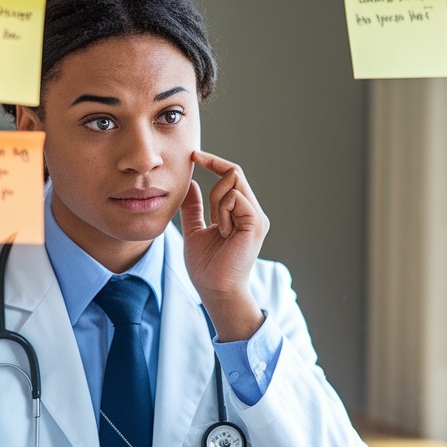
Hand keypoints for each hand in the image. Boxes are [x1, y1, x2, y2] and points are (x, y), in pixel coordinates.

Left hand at [180, 150, 269, 341]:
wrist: (215, 290)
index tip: (194, 156)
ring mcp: (257, 217)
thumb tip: (190, 184)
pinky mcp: (256, 224)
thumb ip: (193, 207)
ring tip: (219, 229)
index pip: (232, 175)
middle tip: (211, 218)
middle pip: (234, 173)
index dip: (214, 162)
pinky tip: (223, 232)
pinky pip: (235, 198)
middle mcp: (253, 212)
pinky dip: (222, 212)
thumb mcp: (194, 230)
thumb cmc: (206, 267)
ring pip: (233, 183)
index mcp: (241, 212)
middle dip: (214, 189)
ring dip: (217, 203)